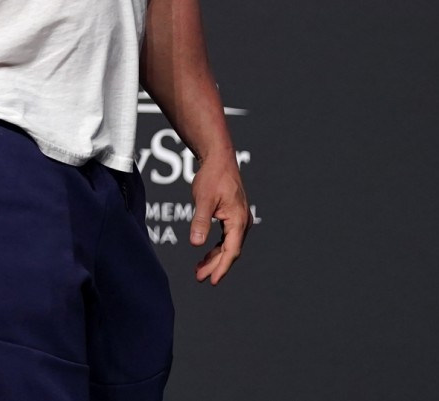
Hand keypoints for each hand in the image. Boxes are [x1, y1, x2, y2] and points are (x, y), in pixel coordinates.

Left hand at [189, 150, 251, 284]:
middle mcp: (242, 221)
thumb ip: (200, 221)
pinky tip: (205, 254)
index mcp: (238, 219)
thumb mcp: (203, 199)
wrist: (219, 158)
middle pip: (230, 250)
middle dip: (216, 266)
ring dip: (215, 258)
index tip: (212, 281)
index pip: (231, 250)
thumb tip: (196, 244)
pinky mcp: (233, 215)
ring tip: (199, 270)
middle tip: (199, 278)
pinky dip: (216, 247)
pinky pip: (226, 237)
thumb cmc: (213, 176)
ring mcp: (239, 218)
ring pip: (228, 245)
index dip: (222, 267)